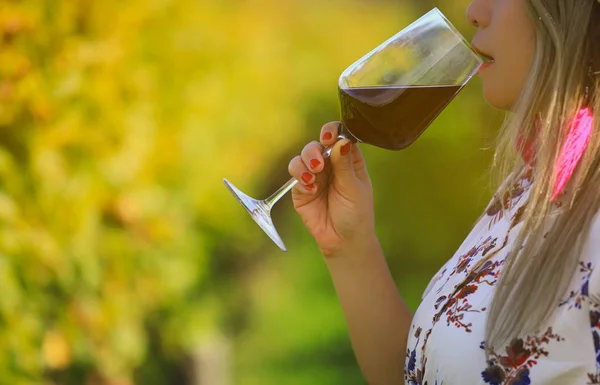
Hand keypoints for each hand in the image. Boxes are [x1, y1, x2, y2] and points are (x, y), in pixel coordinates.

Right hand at [288, 122, 376, 256]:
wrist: (343, 241)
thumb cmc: (356, 214)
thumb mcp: (354, 188)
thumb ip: (345, 165)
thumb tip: (341, 141)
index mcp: (348, 159)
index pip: (339, 136)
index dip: (332, 132)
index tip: (328, 138)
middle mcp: (330, 164)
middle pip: (317, 144)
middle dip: (314, 150)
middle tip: (319, 164)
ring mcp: (314, 175)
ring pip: (302, 156)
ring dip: (305, 162)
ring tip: (313, 176)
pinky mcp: (301, 189)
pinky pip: (295, 174)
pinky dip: (301, 178)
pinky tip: (311, 188)